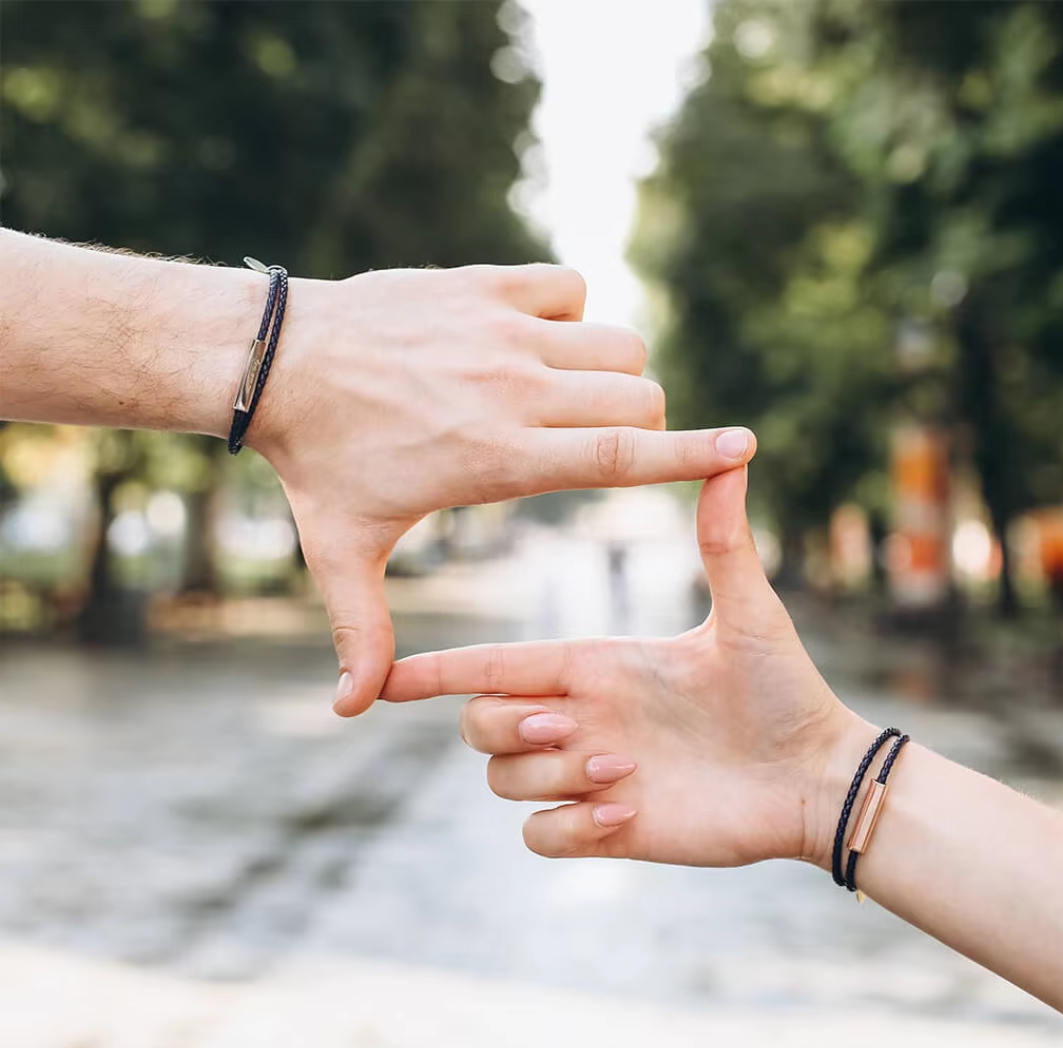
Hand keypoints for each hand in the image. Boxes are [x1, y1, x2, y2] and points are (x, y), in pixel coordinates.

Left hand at [248, 264, 755, 715]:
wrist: (278, 362)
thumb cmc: (317, 463)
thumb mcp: (341, 553)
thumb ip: (361, 633)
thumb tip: (352, 710)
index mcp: (499, 459)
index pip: (621, 457)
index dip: (693, 456)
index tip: (746, 446)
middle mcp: (515, 390)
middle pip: (639, 397)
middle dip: (640, 425)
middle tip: (590, 443)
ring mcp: (503, 330)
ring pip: (617, 342)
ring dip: (611, 373)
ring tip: (562, 397)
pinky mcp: (486, 283)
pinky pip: (571, 287)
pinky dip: (571, 314)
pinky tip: (531, 342)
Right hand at [382, 466, 871, 868]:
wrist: (813, 775)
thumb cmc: (783, 691)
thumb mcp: (747, 614)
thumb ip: (723, 541)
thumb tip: (734, 453)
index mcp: (592, 666)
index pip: (491, 665)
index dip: (435, 671)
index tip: (384, 679)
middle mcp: (578, 718)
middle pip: (477, 725)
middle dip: (503, 725)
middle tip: (567, 725)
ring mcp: (587, 775)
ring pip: (502, 782)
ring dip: (552, 778)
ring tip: (627, 771)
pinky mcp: (606, 830)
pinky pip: (538, 837)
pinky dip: (570, 830)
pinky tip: (629, 816)